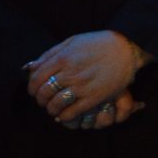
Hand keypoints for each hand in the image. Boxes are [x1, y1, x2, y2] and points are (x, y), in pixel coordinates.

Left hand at [25, 31, 145, 124]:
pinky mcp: (95, 97)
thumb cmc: (99, 43)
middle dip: (40, 99)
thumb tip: (31, 67)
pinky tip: (65, 115)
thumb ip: (51, 54)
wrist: (126, 48)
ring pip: (56, 104)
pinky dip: (65, 116)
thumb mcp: (72, 41)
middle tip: (43, 101)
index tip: (34, 91)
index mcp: (62, 59)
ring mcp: (82, 86)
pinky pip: (73, 111)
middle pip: (44, 92)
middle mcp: (70, 73)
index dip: (32, 87)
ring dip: (51, 109)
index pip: (37, 78)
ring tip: (53, 109)